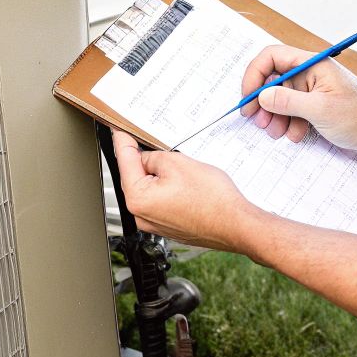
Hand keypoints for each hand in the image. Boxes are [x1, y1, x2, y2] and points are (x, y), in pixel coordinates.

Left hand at [110, 129, 264, 253]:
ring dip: (160, 176)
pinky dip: (169, 190)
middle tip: (160, 146)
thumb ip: (153, 156)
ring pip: (150, 189)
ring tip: (182, 171)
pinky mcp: (169, 226)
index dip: (124, 140)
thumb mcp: (177, 163)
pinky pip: (161, 201)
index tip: (120, 130)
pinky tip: (186, 185)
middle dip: (146, 160)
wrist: (235, 224)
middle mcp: (141, 216)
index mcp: (138, 199)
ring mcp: (155, 224)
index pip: (124, 160)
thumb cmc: (212, 200)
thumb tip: (144, 157)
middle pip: (136, 177)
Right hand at [239, 44, 356, 152]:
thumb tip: (261, 96)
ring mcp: (314, 89)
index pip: (273, 56)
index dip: (255, 75)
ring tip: (277, 133)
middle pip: (273, 79)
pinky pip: (294, 110)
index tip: (248, 98)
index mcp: (313, 64)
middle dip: (263, 102)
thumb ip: (288, 102)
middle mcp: (311, 72)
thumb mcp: (320, 111)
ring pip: (281, 98)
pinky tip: (296, 135)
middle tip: (258, 122)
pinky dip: (290, 123)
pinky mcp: (317, 105)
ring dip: (275, 116)